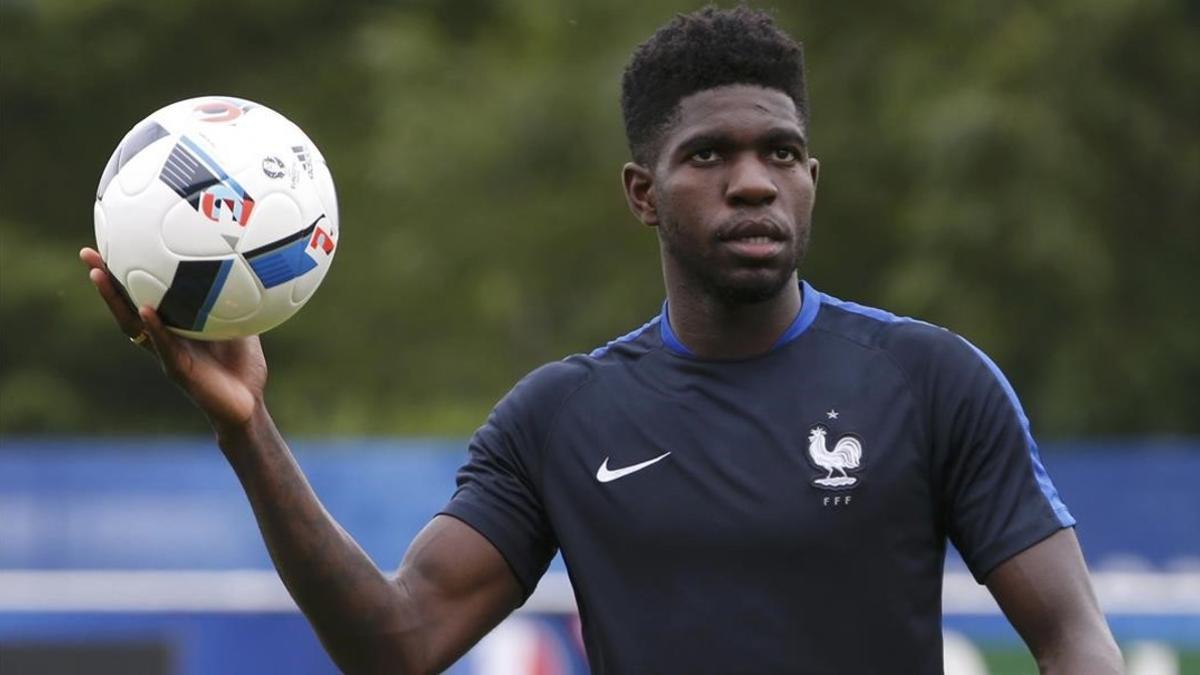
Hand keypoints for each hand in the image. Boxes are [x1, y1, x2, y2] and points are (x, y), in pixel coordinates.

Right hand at [80, 247, 267, 431]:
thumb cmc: (244, 367)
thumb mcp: (243, 324)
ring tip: (100, 274)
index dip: (129, 273)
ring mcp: (166, 353)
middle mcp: (163, 337)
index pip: (145, 294)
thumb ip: (238, 300)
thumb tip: (246, 264)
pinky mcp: (177, 369)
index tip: (115, 244)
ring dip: (114, 299)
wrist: (248, 405)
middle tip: (88, 253)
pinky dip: (154, 327)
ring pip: (132, 323)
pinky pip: (163, 345)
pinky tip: (144, 310)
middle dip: (106, 281)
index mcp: (175, 325)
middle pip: (126, 304)